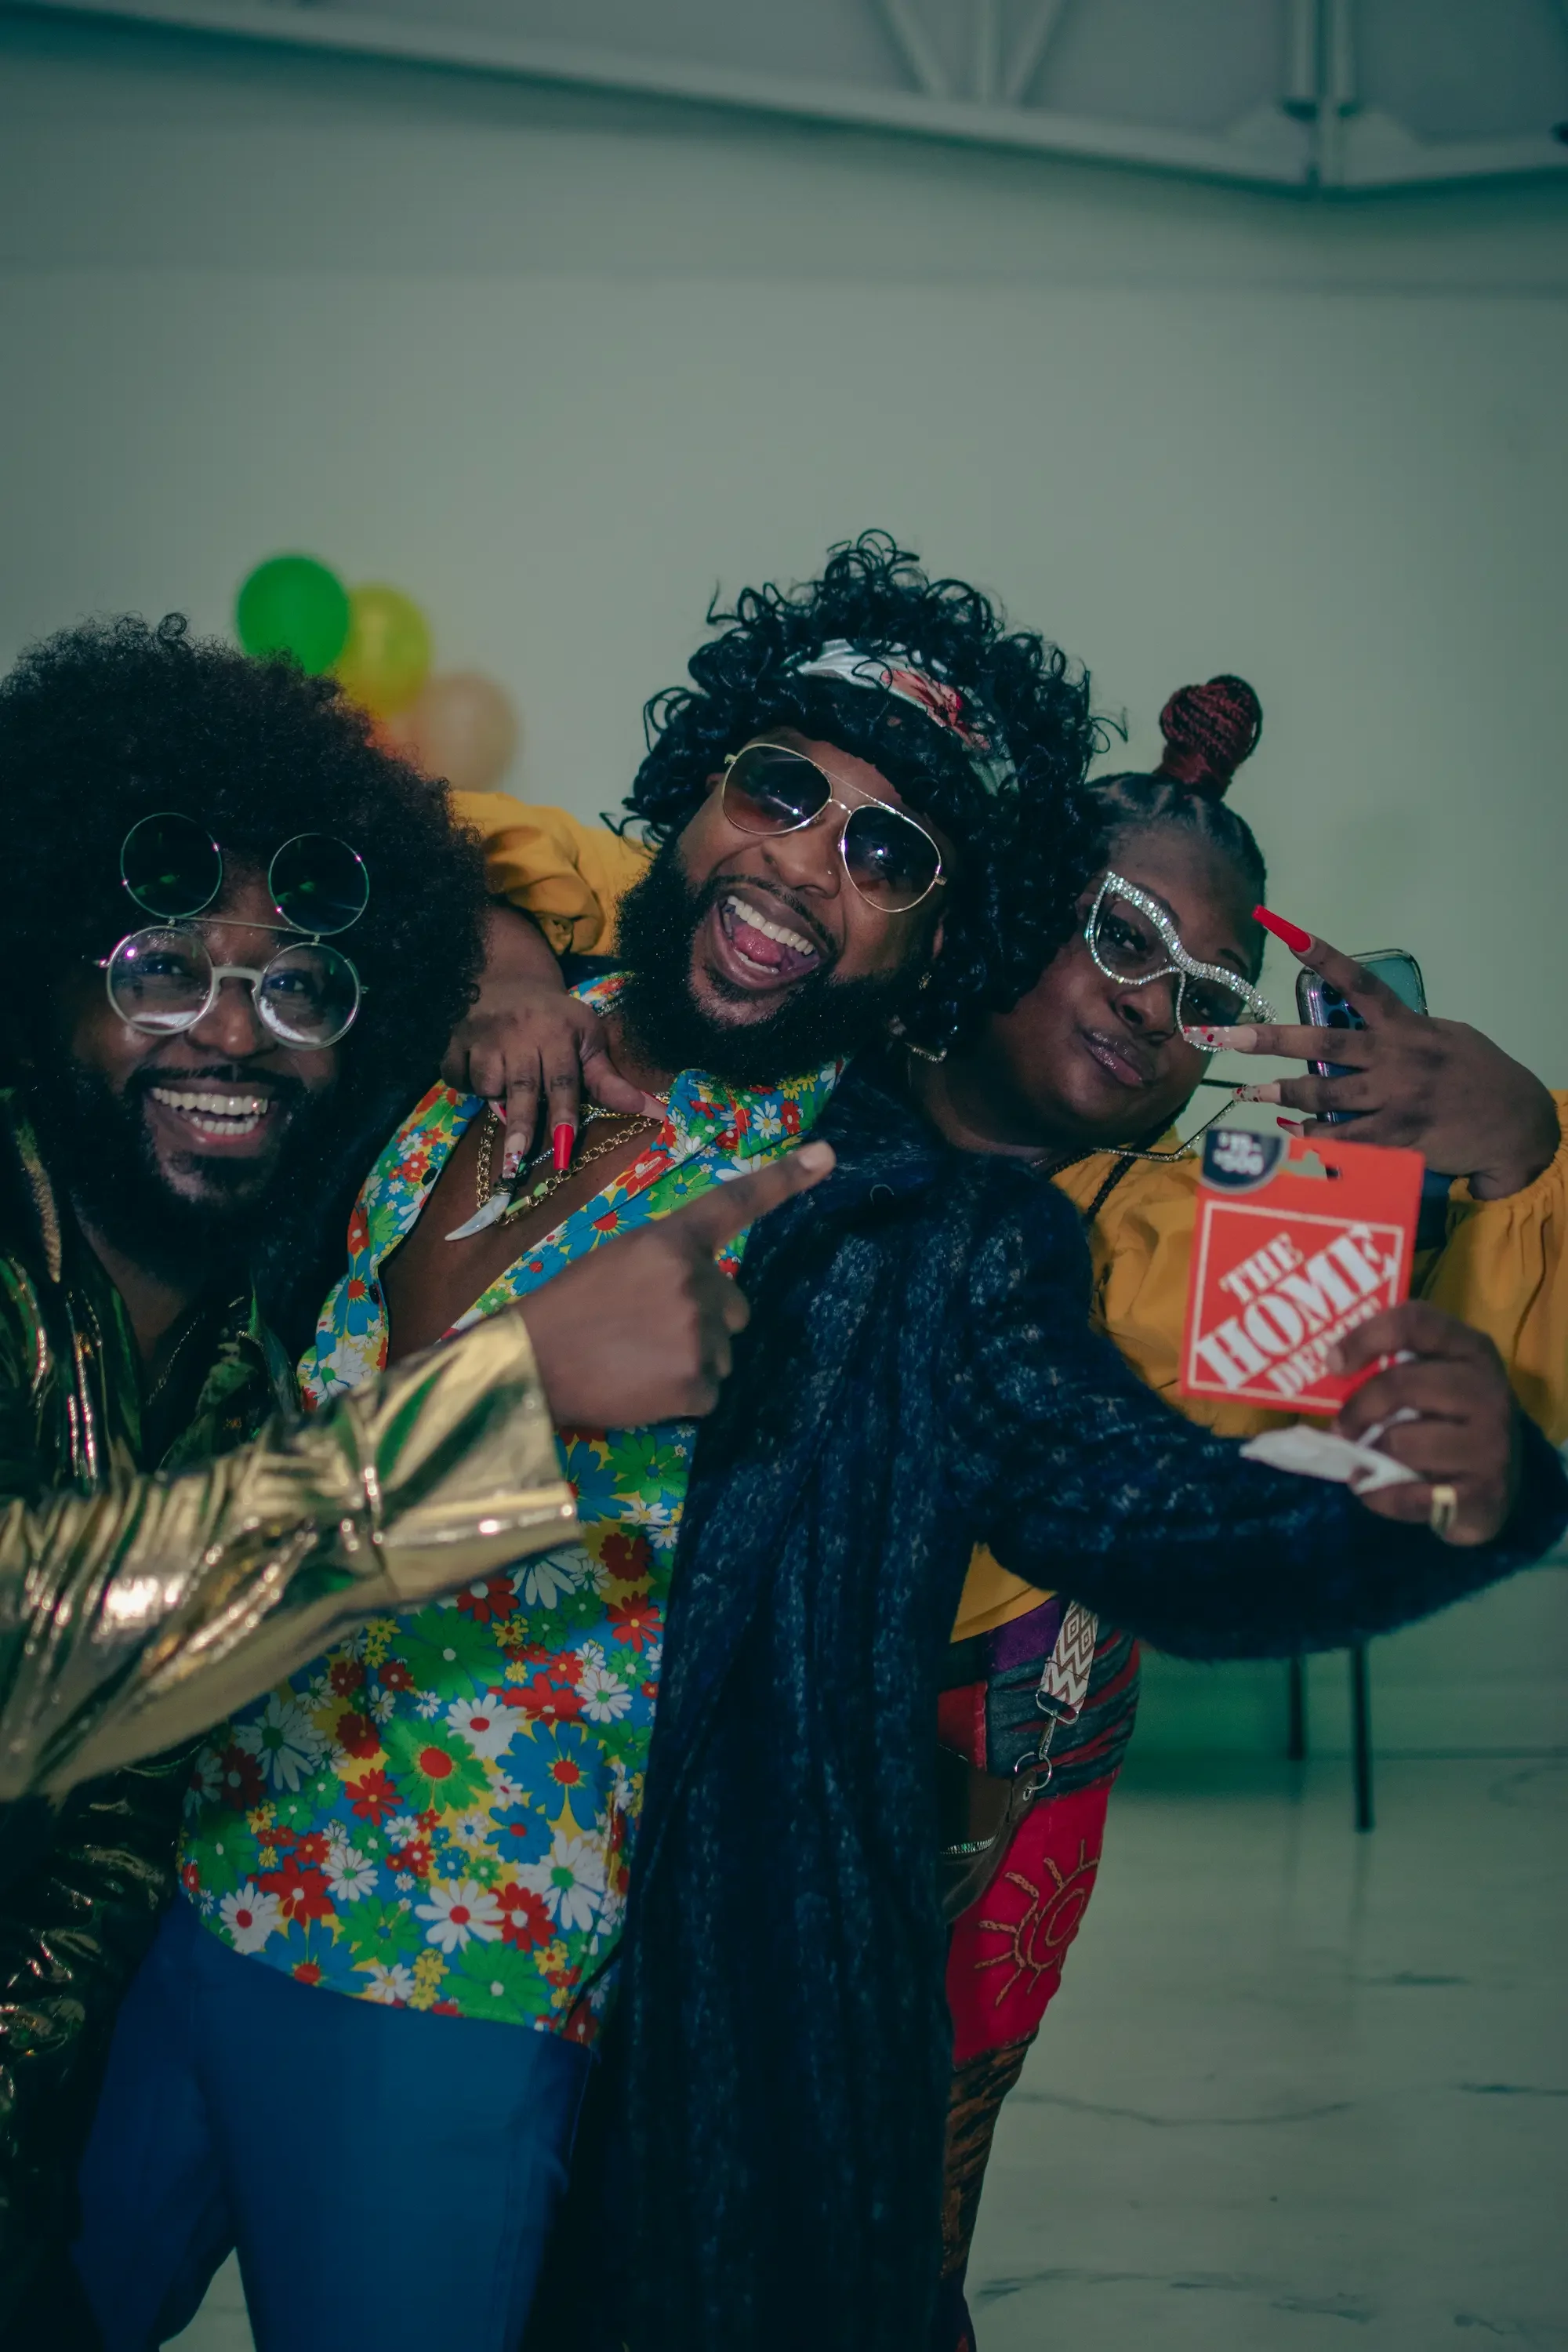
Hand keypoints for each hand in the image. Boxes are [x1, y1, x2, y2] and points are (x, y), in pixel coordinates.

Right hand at [441, 903, 660, 1178]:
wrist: (509, 980)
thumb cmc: (556, 1019)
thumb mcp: (587, 1039)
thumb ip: (609, 1080)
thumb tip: (653, 1111)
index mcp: (558, 1035)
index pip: (563, 1081)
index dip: (563, 1113)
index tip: (564, 1144)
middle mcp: (521, 1036)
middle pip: (521, 1088)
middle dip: (520, 1125)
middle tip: (517, 1161)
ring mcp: (484, 1037)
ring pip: (486, 1083)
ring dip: (493, 1097)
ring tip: (504, 1091)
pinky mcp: (455, 1040)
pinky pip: (456, 1075)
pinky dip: (464, 1083)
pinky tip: (479, 1076)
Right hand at [518, 1140, 834, 1426]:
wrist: (525, 1366)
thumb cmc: (563, 1313)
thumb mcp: (616, 1263)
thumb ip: (668, 1266)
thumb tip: (707, 1294)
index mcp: (668, 1241)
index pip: (733, 1204)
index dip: (784, 1180)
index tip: (828, 1155)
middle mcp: (694, 1280)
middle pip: (734, 1307)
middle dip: (704, 1322)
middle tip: (645, 1334)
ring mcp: (698, 1333)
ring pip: (722, 1354)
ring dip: (690, 1362)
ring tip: (633, 1361)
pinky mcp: (695, 1383)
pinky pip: (709, 1394)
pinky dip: (680, 1398)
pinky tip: (640, 1389)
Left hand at [1196, 931, 1558, 1197]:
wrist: (1517, 1126)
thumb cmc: (1477, 1077)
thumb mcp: (1444, 1038)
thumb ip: (1398, 1033)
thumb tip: (1352, 1026)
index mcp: (1408, 1026)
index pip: (1359, 983)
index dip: (1322, 955)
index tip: (1284, 930)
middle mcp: (1398, 1058)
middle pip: (1325, 1044)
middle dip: (1271, 1040)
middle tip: (1229, 1037)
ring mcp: (1397, 1100)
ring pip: (1325, 1095)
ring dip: (1282, 1094)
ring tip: (1249, 1094)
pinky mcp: (1398, 1140)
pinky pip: (1344, 1139)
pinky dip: (1315, 1136)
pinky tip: (1295, 1132)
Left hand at [1330, 1302, 1521, 1545]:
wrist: (1500, 1478)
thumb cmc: (1450, 1418)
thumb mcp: (1433, 1379)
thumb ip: (1394, 1367)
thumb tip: (1330, 1371)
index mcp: (1471, 1349)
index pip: (1414, 1323)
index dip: (1366, 1337)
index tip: (1333, 1363)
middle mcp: (1488, 1390)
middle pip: (1401, 1385)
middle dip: (1358, 1409)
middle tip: (1341, 1428)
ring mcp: (1492, 1443)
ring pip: (1402, 1442)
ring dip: (1371, 1454)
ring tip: (1365, 1458)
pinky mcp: (1485, 1491)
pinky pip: (1410, 1494)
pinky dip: (1381, 1496)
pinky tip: (1377, 1488)